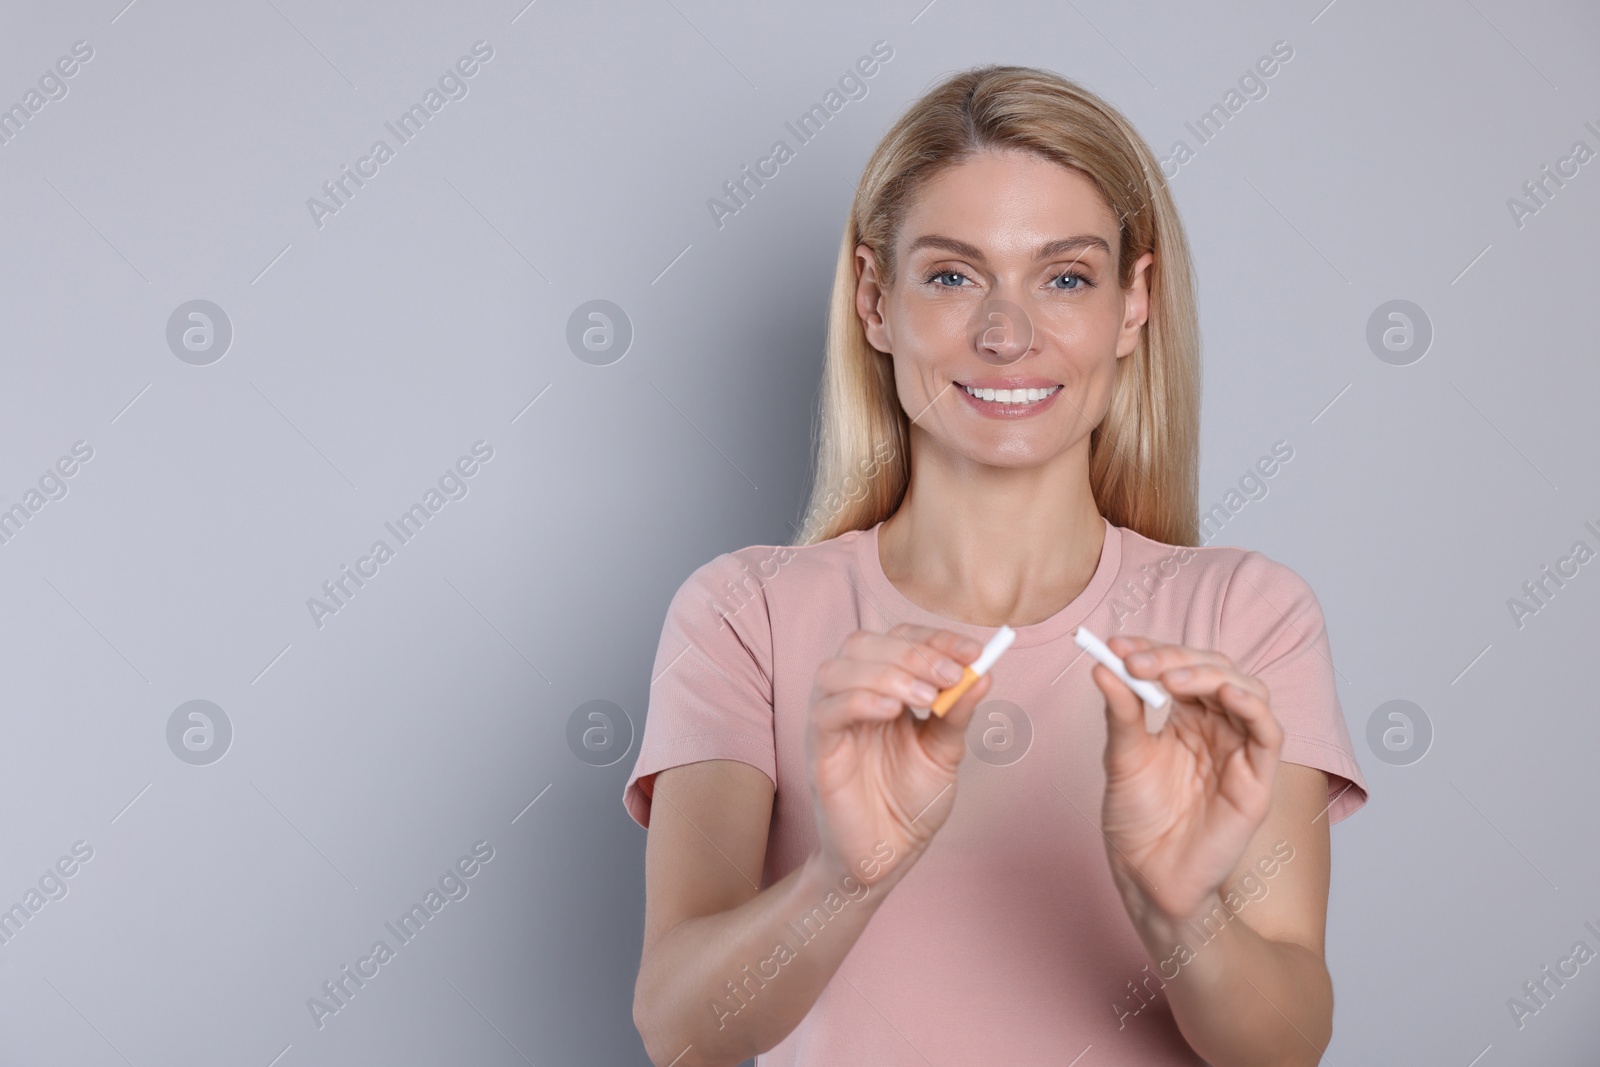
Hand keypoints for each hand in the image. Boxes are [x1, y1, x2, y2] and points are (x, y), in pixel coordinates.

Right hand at [806, 623, 991, 887]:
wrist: (889, 854)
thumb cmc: (910, 802)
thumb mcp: (944, 751)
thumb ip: (957, 713)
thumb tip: (983, 673)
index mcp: (882, 688)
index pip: (898, 639)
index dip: (934, 638)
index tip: (974, 651)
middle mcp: (852, 696)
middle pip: (863, 644)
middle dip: (913, 652)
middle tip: (950, 674)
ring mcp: (831, 721)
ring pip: (837, 670)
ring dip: (886, 672)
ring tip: (925, 698)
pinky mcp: (819, 751)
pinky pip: (827, 712)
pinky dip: (859, 701)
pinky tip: (891, 711)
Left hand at [1090, 636, 1283, 924]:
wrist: (1147, 875)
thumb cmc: (1137, 819)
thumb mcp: (1122, 757)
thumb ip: (1121, 713)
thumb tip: (1103, 667)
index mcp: (1185, 717)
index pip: (1179, 666)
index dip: (1152, 649)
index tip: (1116, 644)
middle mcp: (1216, 727)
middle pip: (1214, 670)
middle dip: (1175, 659)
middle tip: (1138, 662)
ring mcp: (1238, 750)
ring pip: (1246, 691)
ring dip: (1210, 675)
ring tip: (1171, 679)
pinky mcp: (1256, 779)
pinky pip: (1269, 733)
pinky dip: (1252, 707)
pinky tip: (1224, 695)